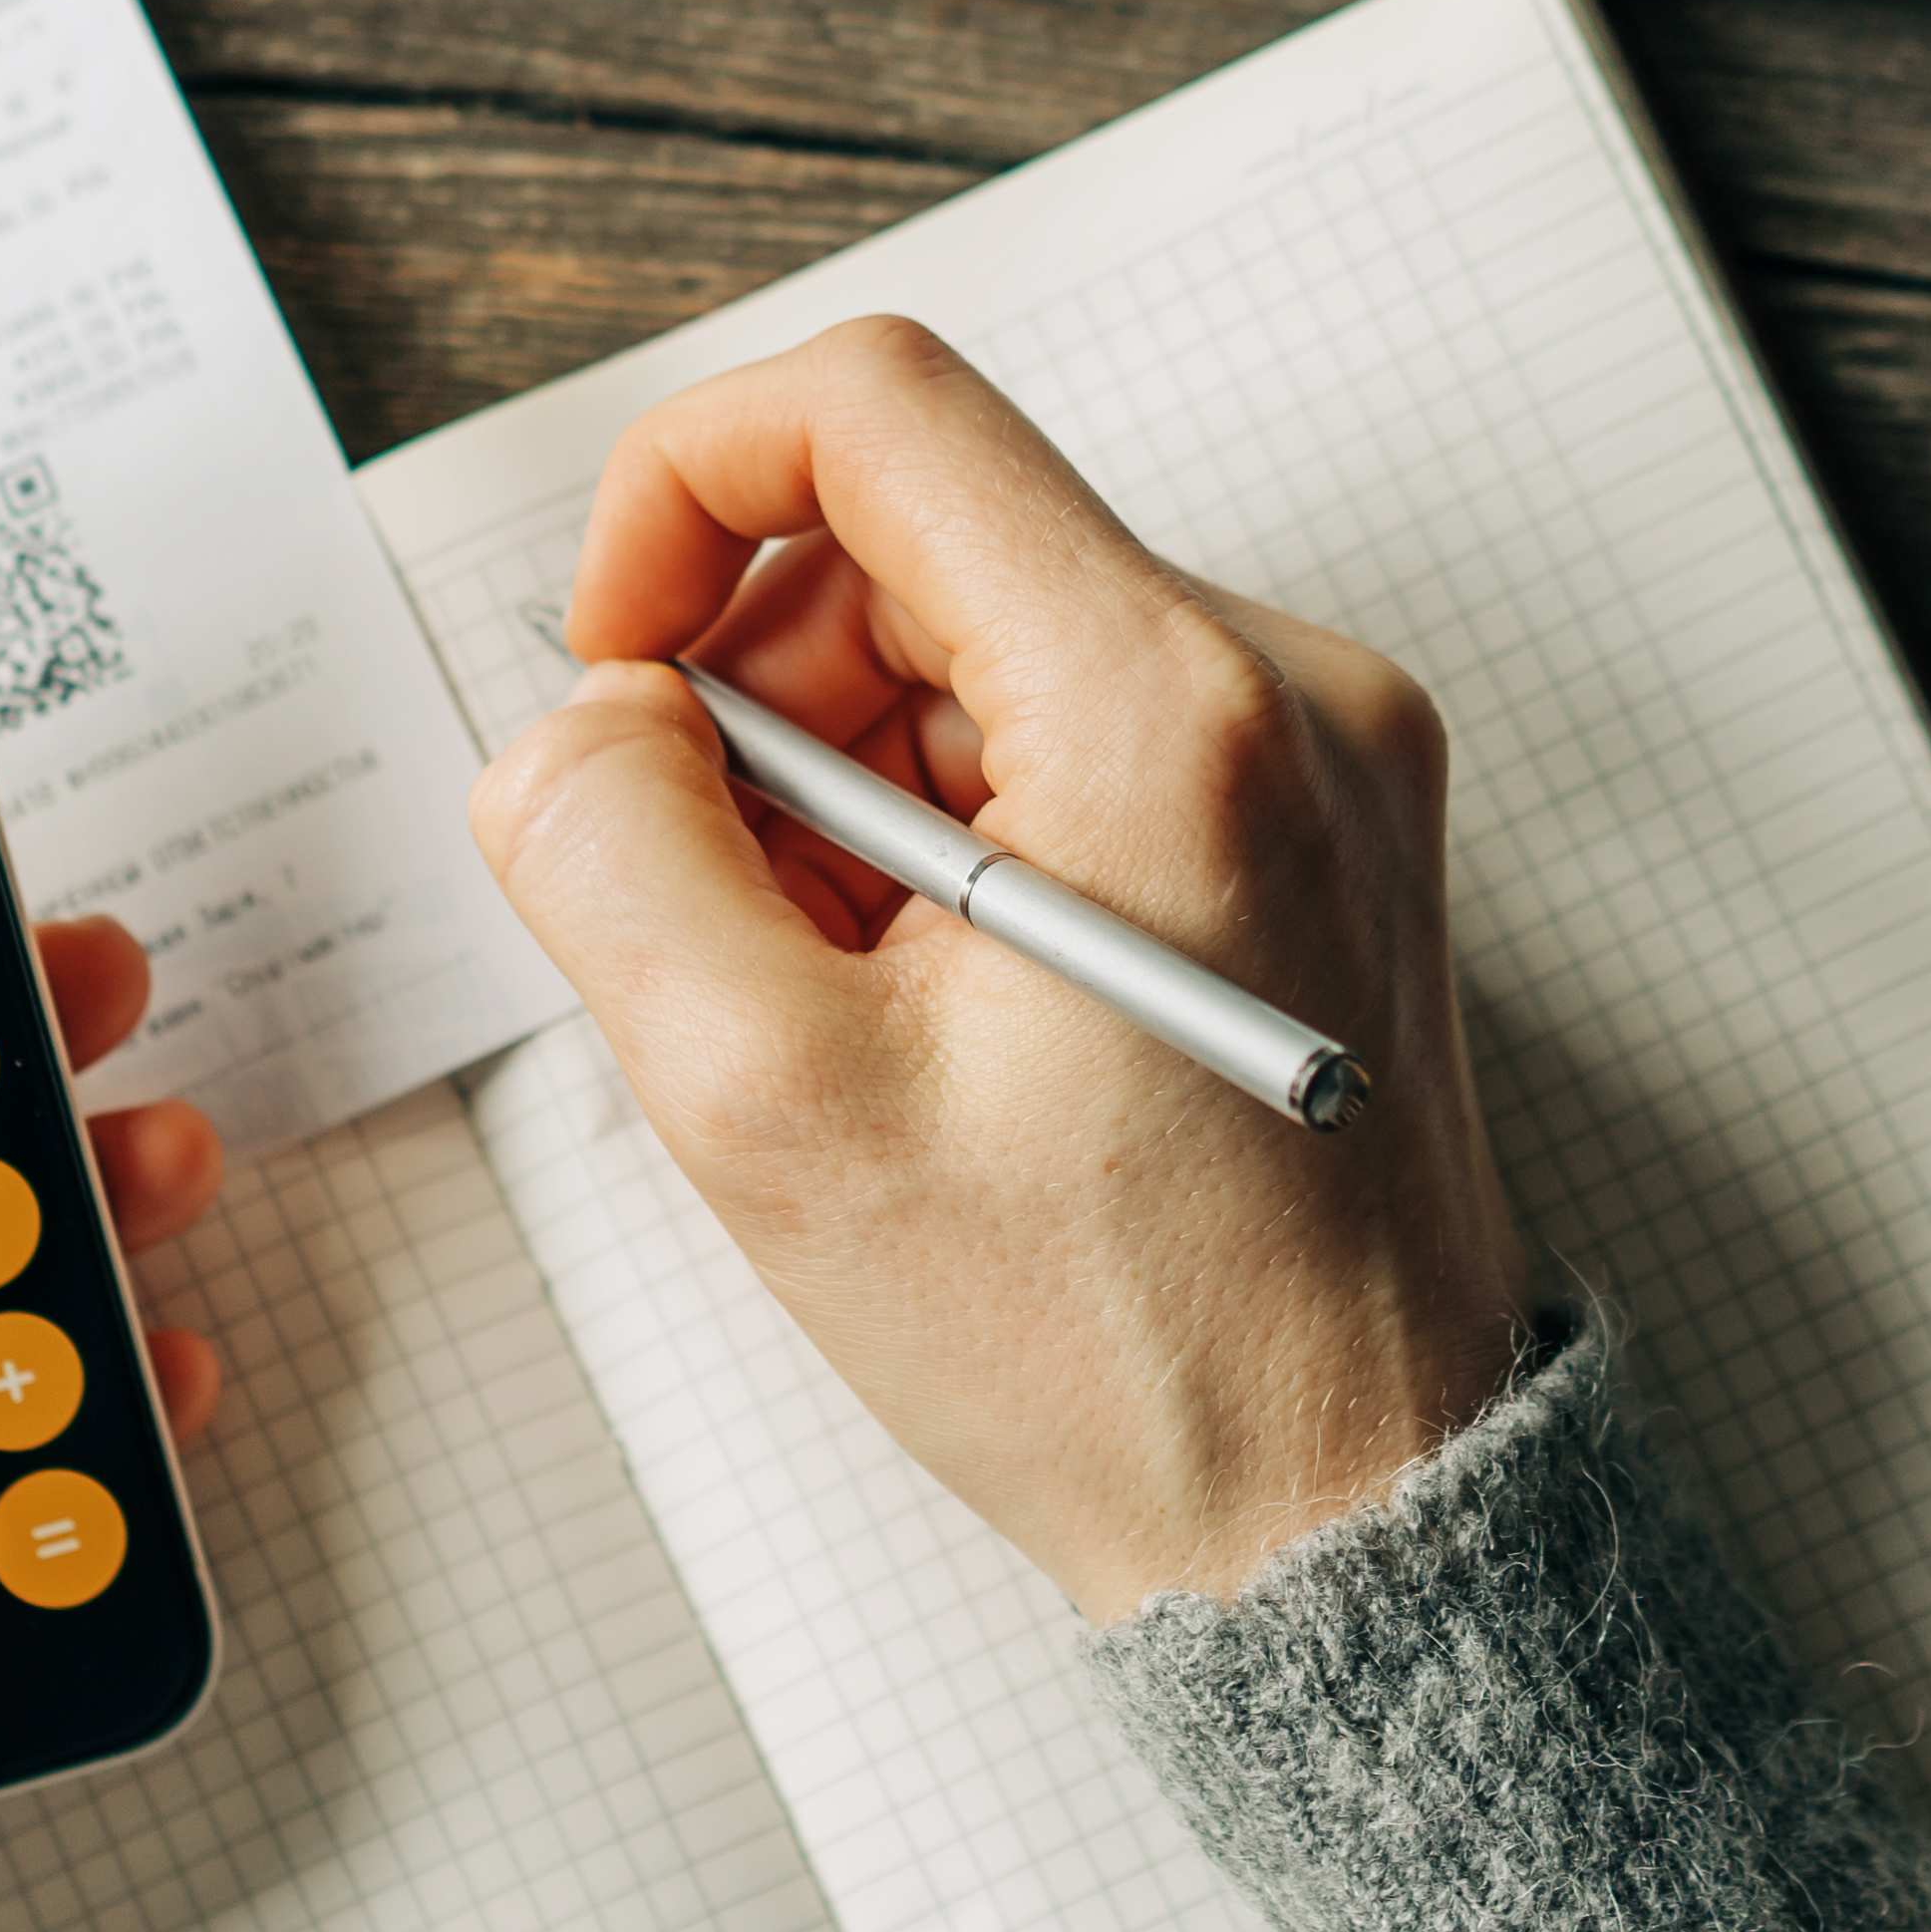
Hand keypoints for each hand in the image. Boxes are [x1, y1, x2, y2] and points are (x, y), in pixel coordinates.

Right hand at [464, 317, 1521, 1620]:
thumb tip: (580, 721)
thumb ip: (610, 851)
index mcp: (1169, 710)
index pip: (876, 410)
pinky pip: (1074, 735)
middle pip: (923, 533)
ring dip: (848, 783)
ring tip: (838, 1005)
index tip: (616, 666)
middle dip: (760, 695)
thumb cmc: (1114, 1355)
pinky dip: (954, 834)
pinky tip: (933, 1014)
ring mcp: (1326, 757)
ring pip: (986, 640)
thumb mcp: (768, 1109)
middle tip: (719, 915)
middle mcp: (1284, 687)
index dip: (680, 491)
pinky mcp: (1321, 832)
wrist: (1349, 1521)